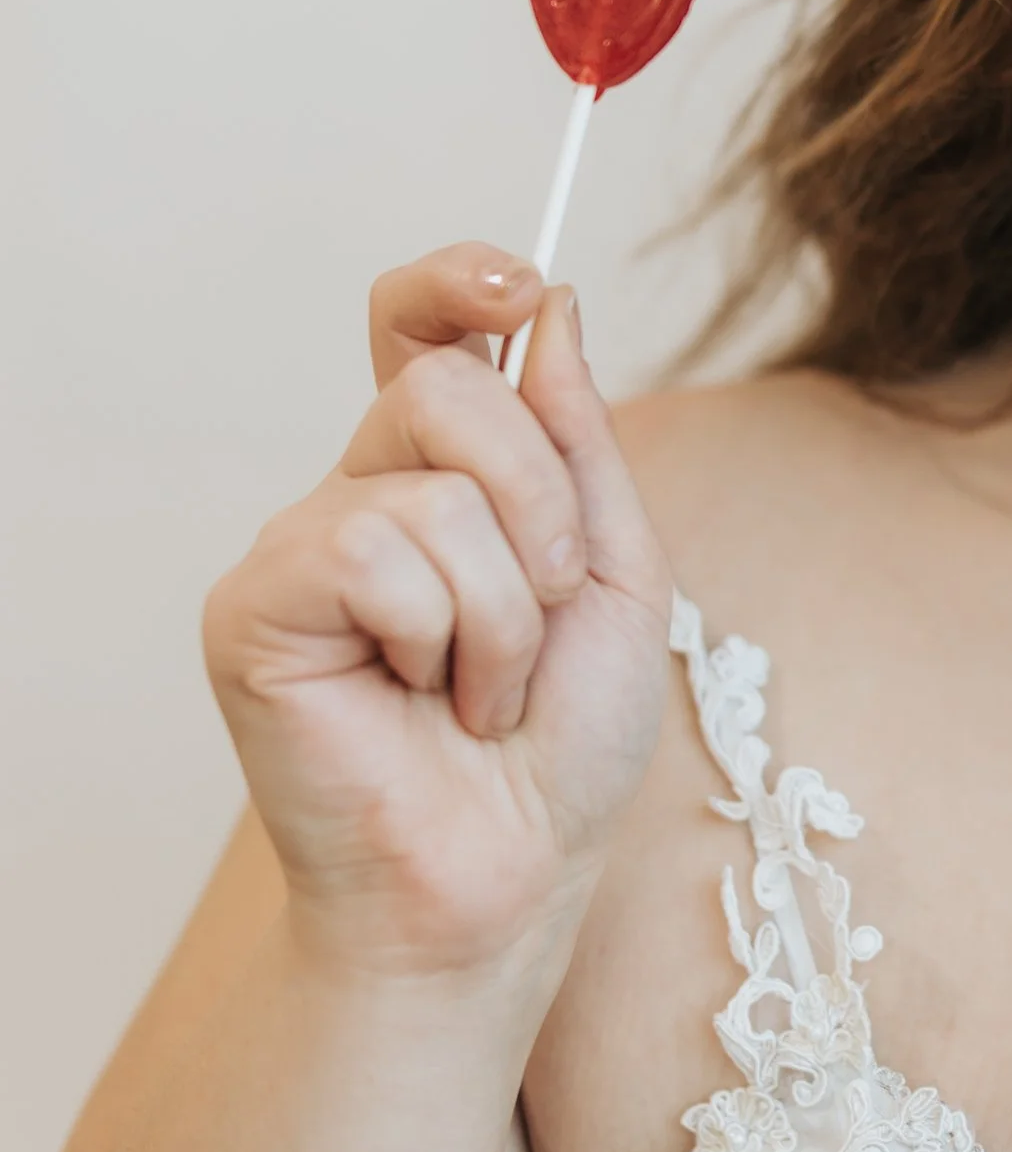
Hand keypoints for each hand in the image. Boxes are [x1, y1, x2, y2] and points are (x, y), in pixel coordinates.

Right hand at [203, 245, 675, 984]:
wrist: (514, 870)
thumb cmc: (562, 743)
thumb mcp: (616, 570)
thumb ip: (579, 439)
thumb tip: (549, 304)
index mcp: (443, 477)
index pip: (418, 330)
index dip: (455, 281)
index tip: (518, 284)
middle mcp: (361, 494)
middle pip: (451, 383)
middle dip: (543, 504)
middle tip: (547, 610)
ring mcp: (301, 547)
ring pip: (431, 485)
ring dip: (504, 607)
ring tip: (483, 688)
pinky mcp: (255, 605)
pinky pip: (370, 550)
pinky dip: (441, 635)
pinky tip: (425, 701)